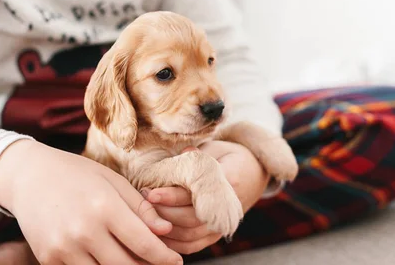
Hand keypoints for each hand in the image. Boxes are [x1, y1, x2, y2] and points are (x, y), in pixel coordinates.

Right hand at [0, 140, 183, 264]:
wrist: (28, 176)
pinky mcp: (48, 259)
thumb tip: (166, 231)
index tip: (176, 260)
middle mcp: (83, 231)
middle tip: (158, 262)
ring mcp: (63, 249)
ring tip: (132, 259)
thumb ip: (140, 208)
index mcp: (104, 207)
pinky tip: (104, 256)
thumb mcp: (112, 181)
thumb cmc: (76, 174)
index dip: (164, 257)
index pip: (144, 244)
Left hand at [143, 142, 268, 254]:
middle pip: (191, 219)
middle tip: (142, 201)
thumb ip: (197, 156)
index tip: (151, 192)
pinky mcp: (215, 234)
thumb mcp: (215, 148)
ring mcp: (222, 224)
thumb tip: (181, 154)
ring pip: (190, 235)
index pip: (197, 194)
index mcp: (230, 181)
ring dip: (165, 227)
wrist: (252, 172)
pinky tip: (155, 233)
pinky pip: (192, 245)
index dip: (171, 195)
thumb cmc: (227, 156)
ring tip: (145, 214)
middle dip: (163, 212)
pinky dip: (173, 242)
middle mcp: (229, 208)